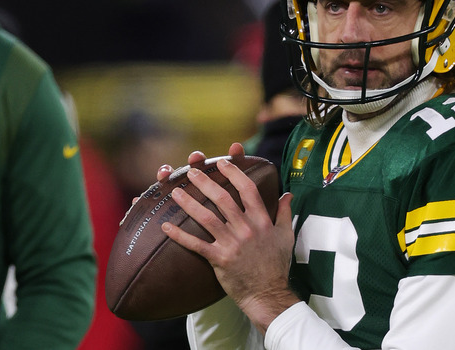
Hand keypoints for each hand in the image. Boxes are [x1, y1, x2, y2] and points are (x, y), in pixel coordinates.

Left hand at [160, 143, 299, 332]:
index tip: (223, 162)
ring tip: (175, 192)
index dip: (234, 173)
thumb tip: (288, 195)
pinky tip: (166, 227)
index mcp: (262, 220)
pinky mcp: (219, 259)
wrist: (267, 293)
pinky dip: (180, 235)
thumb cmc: (277, 264)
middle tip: (192, 171)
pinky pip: (196, 244)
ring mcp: (231, 244)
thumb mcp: (286, 236)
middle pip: (223, 199)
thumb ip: (285, 213)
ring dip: (189, 204)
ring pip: (206, 218)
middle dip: (205, 183)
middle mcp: (246, 229)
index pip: (248, 190)